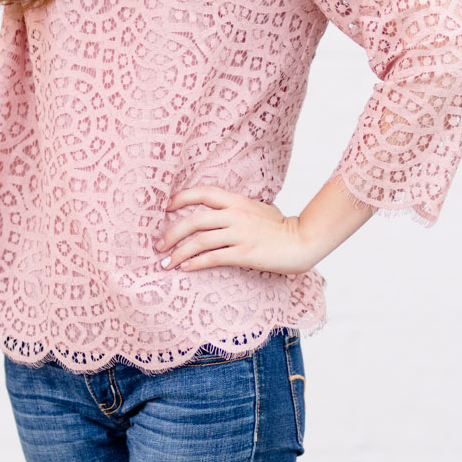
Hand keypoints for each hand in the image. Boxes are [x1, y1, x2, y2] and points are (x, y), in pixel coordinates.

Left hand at [155, 186, 322, 275]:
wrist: (302, 241)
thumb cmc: (281, 227)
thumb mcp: (259, 209)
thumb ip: (238, 209)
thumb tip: (219, 213)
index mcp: (237, 200)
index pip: (203, 193)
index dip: (181, 198)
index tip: (166, 207)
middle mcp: (235, 215)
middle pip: (193, 220)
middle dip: (171, 233)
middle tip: (158, 245)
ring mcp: (239, 234)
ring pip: (199, 241)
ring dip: (178, 253)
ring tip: (165, 263)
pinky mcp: (244, 254)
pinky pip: (212, 258)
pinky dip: (195, 263)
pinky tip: (185, 268)